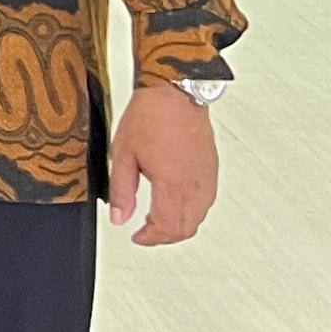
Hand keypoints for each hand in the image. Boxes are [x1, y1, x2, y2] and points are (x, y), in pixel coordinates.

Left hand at [108, 85, 218, 245]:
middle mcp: (194, 184)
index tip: (137, 236)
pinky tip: (176, 204)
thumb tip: (119, 217)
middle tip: (146, 232)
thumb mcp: (124, 154)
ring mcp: (206, 178)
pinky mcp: (211, 169)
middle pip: (186, 228)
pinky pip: (206, 202)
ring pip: (199, 218)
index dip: (150, 238)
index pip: (167, 227)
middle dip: (164, 237)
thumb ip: (122, 190)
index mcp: (172, 183)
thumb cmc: (150, 116)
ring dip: (179, 226)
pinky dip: (192, 212)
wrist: (175, 93)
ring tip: (158, 220)